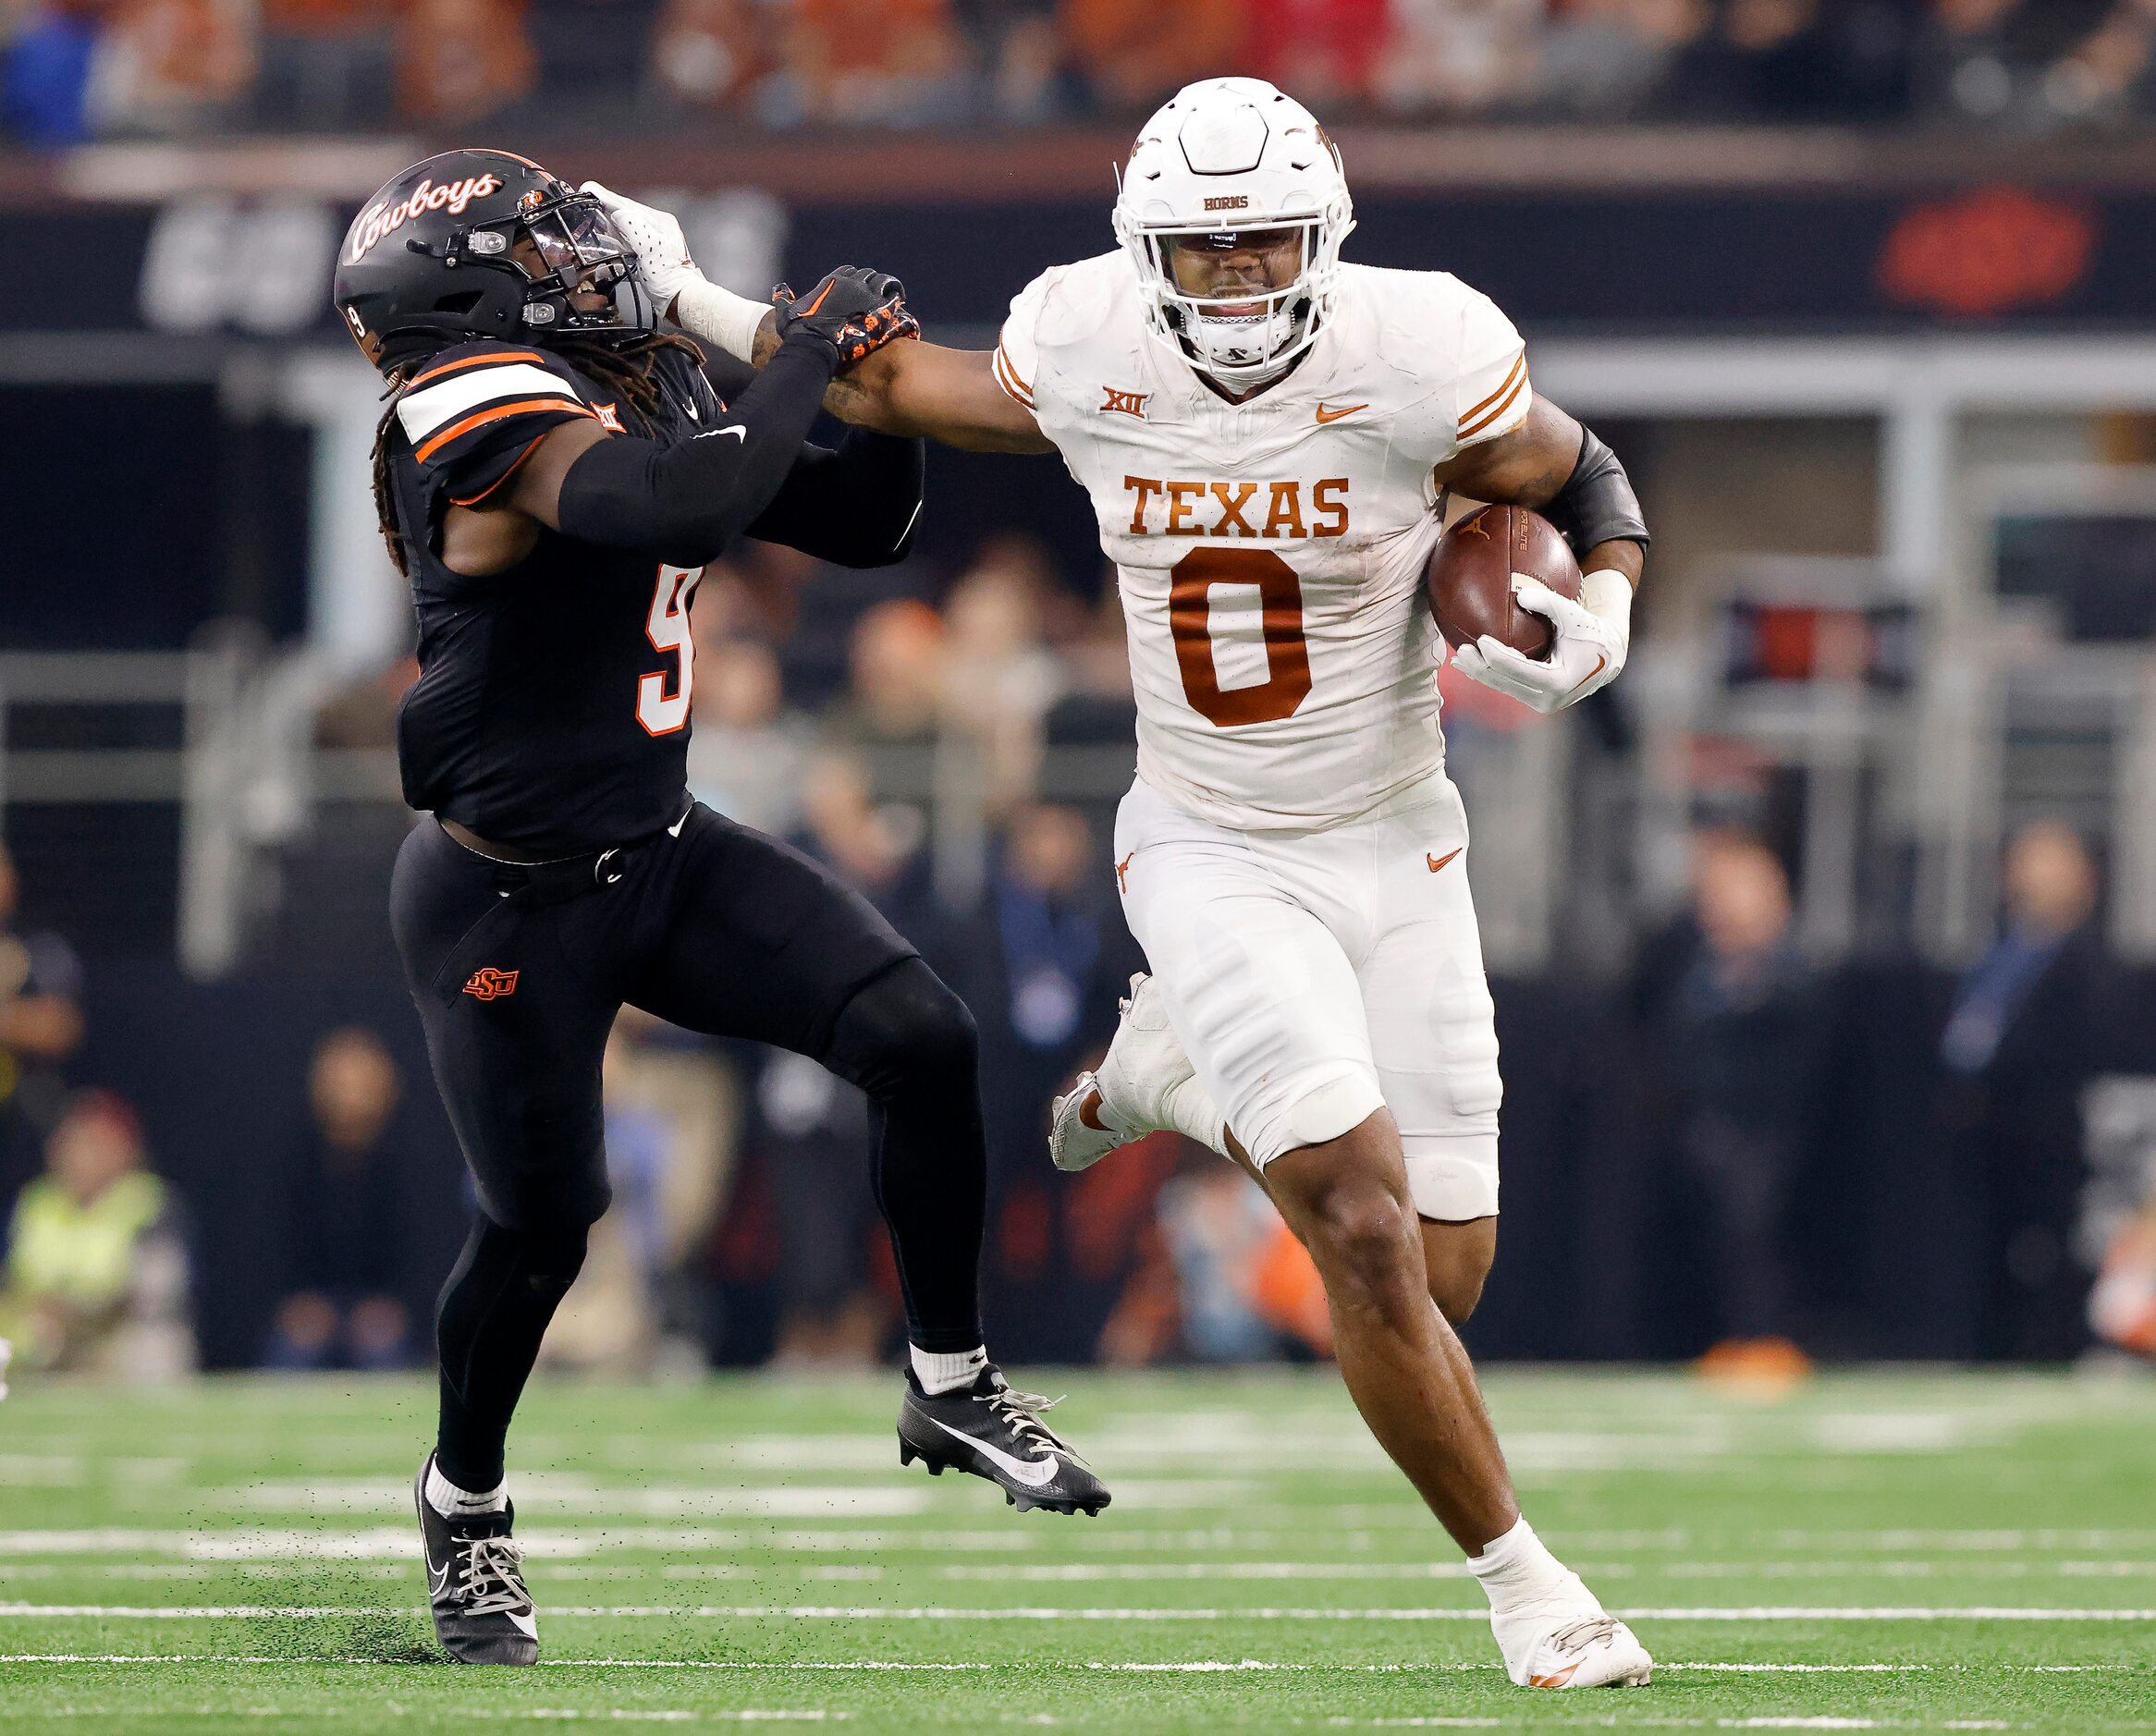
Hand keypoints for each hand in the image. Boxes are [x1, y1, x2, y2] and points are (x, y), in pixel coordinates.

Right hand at [579, 181, 700, 314]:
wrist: (681, 301)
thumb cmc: (670, 278)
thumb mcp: (649, 246)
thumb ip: (632, 225)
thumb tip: (618, 213)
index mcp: (659, 222)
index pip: (627, 204)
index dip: (605, 197)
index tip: (589, 189)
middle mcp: (658, 230)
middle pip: (626, 214)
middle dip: (606, 208)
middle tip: (588, 202)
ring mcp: (655, 244)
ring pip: (626, 228)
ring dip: (609, 224)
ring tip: (593, 220)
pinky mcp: (650, 258)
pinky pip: (629, 244)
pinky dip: (616, 241)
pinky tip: (608, 243)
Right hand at [773, 266, 919, 368]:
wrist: (814, 348)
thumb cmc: (798, 334)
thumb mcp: (785, 314)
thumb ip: (782, 299)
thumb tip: (780, 287)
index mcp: (831, 282)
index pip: (848, 272)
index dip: (854, 280)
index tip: (857, 290)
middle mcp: (850, 284)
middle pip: (867, 275)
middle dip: (872, 284)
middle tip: (876, 297)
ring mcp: (865, 295)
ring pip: (883, 282)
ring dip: (887, 288)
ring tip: (893, 298)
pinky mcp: (878, 311)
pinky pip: (893, 299)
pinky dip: (896, 301)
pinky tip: (899, 308)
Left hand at [1449, 574, 1627, 713]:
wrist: (1608, 658)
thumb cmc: (1591, 633)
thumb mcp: (1575, 615)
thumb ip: (1550, 603)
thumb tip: (1520, 595)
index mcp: (1559, 682)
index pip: (1520, 670)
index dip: (1497, 657)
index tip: (1480, 640)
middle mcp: (1549, 699)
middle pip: (1506, 684)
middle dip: (1481, 669)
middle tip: (1461, 652)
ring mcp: (1542, 702)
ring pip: (1504, 688)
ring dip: (1480, 674)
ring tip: (1458, 660)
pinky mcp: (1536, 699)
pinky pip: (1509, 686)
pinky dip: (1491, 675)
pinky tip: (1472, 664)